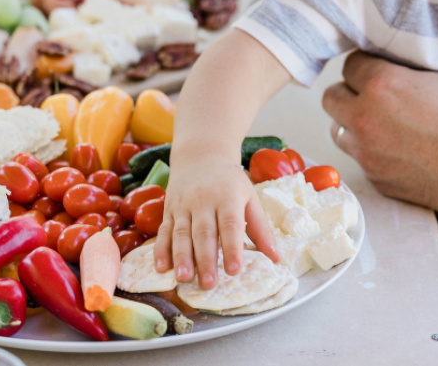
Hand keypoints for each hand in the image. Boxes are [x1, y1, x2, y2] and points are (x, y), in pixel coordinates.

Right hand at [153, 155, 279, 289]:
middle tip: (208, 284)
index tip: (234, 271)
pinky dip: (160, 249)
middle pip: (204, 232)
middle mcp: (203, 201)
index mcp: (228, 198)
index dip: (232, 248)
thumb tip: (276, 258)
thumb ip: (261, 229)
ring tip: (183, 279)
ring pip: (181, 233)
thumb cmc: (230, 182)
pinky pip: (163, 230)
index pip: (230, 225)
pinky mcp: (168, 209)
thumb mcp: (250, 198)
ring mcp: (183, 205)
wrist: (201, 155)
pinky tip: (161, 267)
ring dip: (181, 257)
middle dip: (205, 259)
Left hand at [323, 51, 437, 214]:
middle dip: (348, 93)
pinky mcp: (375, 177)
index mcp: (383, 85)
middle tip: (370, 94)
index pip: (350, 65)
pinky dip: (370, 150)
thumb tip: (390, 61)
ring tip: (381, 122)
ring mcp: (366, 152)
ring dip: (353, 123)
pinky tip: (397, 148)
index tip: (376, 68)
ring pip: (338, 129)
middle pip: (331, 97)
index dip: (366, 66)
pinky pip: (359, 157)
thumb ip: (407, 68)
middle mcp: (365, 119)